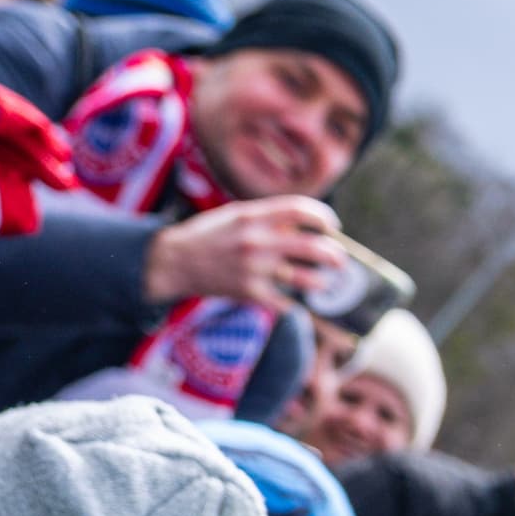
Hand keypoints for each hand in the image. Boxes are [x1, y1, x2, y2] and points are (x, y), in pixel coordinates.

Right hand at [144, 198, 345, 311]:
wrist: (174, 261)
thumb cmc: (209, 235)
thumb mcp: (235, 215)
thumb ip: (268, 217)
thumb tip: (306, 224)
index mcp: (253, 216)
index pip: (300, 210)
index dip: (323, 217)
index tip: (332, 226)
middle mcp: (256, 241)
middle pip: (313, 247)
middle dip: (334, 255)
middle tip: (340, 260)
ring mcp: (254, 269)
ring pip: (305, 279)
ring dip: (322, 282)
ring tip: (325, 283)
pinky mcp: (249, 293)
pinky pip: (285, 303)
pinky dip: (293, 304)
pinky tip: (295, 303)